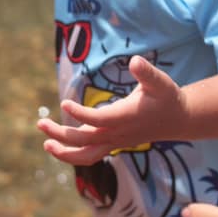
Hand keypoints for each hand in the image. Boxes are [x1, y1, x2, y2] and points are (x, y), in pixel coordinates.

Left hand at [37, 55, 187, 165]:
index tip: (63, 103)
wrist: (178, 119)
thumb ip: (146, 72)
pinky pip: (91, 154)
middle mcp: (118, 134)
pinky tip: (59, 142)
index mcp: (126, 117)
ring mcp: (115, 142)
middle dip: (61, 135)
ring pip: (87, 155)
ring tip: (46, 144)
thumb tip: (135, 61)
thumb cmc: (167, 97)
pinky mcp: (114, 144)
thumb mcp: (160, 81)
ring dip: (65, 152)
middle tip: (39, 123)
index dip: (80, 114)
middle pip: (85, 141)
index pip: (98, 120)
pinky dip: (74, 153)